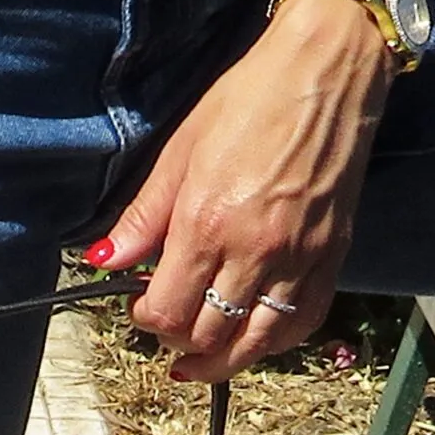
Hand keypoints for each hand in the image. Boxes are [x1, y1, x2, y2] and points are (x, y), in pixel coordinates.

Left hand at [90, 0, 394, 381]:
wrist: (326, 72)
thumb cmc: (249, 100)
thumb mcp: (180, 151)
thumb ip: (142, 217)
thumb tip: (103, 263)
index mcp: (207, 223)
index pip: (167, 311)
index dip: (146, 320)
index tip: (140, 305)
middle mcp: (254, 250)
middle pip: (208, 336)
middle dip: (177, 341)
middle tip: (167, 325)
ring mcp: (298, 258)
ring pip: (256, 344)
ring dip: (222, 361)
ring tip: (200, 360)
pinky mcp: (331, 257)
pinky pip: (302, 323)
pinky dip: (273, 343)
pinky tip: (252, 339)